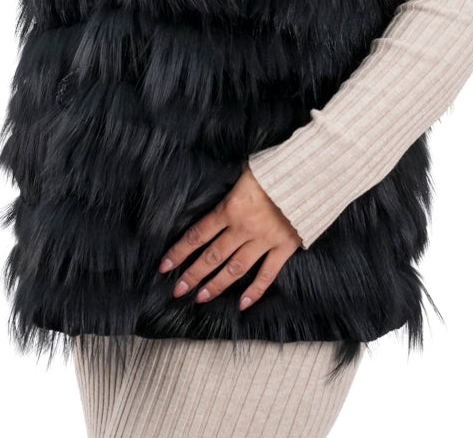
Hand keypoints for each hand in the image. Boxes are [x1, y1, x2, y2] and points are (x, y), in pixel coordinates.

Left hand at [156, 162, 301, 310]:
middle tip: (178, 290)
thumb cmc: (274, 167)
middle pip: (212, 256)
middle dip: (192, 275)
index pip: (197, 235)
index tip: (164, 266)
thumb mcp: (244, 170)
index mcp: (230, 208)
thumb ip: (230, 185)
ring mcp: (264, 240)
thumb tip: (216, 182)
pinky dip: (255, 291)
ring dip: (216, 285)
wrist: (308, 173)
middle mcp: (243, 228)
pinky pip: (267, 274)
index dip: (179, 252)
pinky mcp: (284, 246)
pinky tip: (243, 304)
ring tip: (201, 298)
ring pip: (235, 269)